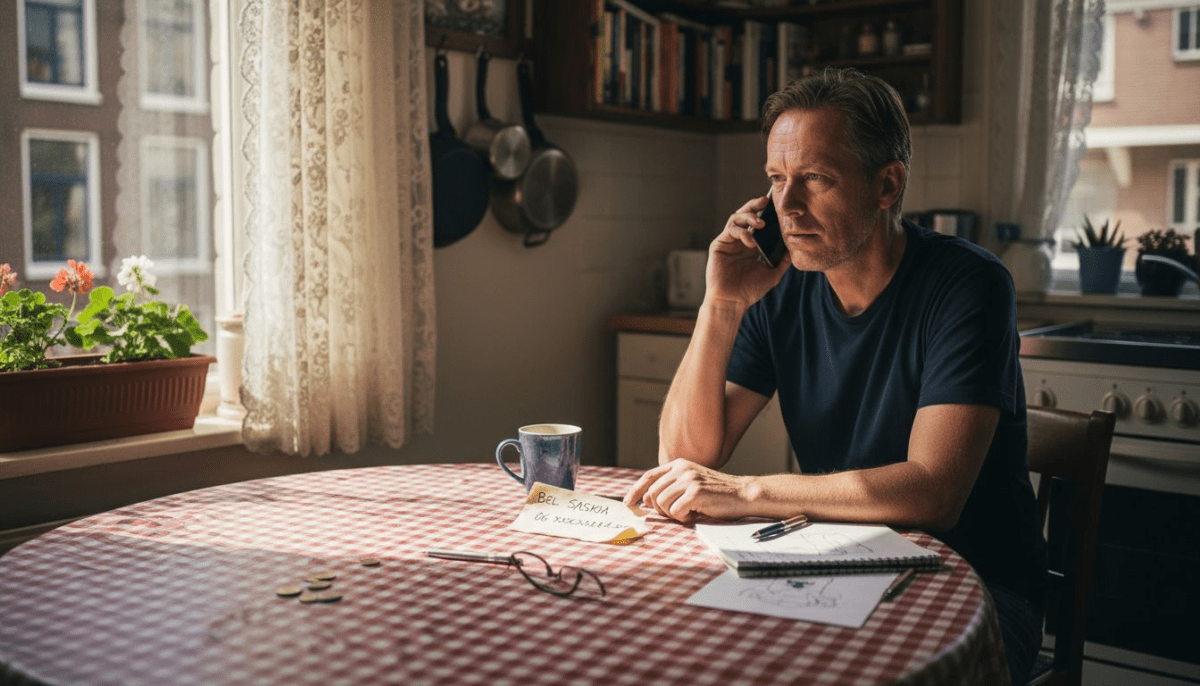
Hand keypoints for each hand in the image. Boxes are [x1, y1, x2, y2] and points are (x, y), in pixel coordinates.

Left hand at [623, 459, 754, 522]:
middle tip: (676, 513)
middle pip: (653, 494)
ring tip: (688, 513)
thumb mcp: (691, 483)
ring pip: (661, 503)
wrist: (743, 494)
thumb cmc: (717, 494)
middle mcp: (681, 469)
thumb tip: (646, 500)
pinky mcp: (695, 492)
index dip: (635, 491)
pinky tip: (695, 514)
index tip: (628, 503)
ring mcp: (688, 479)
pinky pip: (675, 511)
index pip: (649, 477)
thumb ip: (671, 486)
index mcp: (678, 464)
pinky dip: (683, 518)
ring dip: (672, 514)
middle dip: (660, 509)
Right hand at [706, 195, 790, 310]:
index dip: (765, 211)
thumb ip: (783, 260)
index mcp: (752, 244)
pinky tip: (751, 241)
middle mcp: (740, 240)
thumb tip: (795, 247)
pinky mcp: (719, 245)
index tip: (776, 204)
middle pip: (745, 214)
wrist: (732, 301)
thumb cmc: (750, 289)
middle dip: (755, 205)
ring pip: (736, 217)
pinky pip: (730, 230)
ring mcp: (729, 241)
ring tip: (761, 223)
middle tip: (765, 200)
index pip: (758, 222)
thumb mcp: (773, 273)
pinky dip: (742, 232)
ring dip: (749, 216)